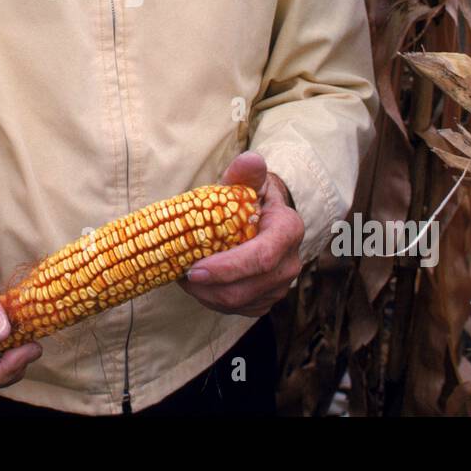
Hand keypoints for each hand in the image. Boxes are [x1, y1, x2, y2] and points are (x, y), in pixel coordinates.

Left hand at [178, 151, 303, 315]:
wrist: (264, 217)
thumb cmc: (250, 197)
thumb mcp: (247, 181)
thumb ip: (246, 172)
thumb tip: (251, 159)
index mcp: (288, 230)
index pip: (261, 258)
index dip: (227, 268)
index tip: (194, 270)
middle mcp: (290, 262)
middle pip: (249, 288)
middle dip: (210, 287)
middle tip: (180, 274)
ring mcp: (281, 285)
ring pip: (241, 303)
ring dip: (207, 295)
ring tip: (184, 276)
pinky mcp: (267, 299)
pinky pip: (238, 310)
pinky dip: (213, 301)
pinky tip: (199, 285)